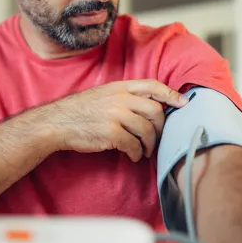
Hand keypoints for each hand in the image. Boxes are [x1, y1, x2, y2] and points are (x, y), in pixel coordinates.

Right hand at [45, 79, 187, 161]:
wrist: (58, 122)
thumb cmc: (82, 110)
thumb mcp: (104, 94)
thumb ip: (126, 96)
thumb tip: (151, 106)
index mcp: (120, 87)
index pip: (153, 86)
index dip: (171, 94)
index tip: (184, 102)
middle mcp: (120, 98)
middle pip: (156, 111)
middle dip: (161, 127)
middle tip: (157, 138)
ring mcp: (115, 115)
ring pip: (147, 130)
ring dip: (150, 144)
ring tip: (145, 151)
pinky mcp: (111, 133)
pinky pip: (133, 144)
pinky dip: (137, 153)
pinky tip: (133, 156)